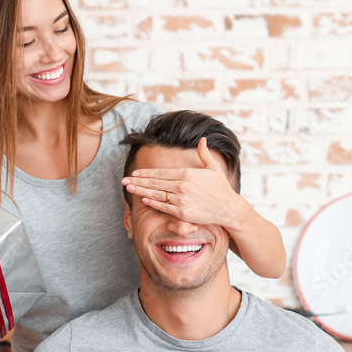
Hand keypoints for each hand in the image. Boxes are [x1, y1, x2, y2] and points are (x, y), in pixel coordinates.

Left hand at [121, 136, 246, 227]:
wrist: (228, 208)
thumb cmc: (220, 187)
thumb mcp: (213, 168)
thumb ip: (204, 154)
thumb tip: (202, 139)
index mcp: (187, 173)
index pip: (161, 172)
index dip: (146, 173)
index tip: (135, 173)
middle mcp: (182, 186)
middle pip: (154, 183)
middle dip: (137, 181)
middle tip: (124, 180)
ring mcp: (182, 200)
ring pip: (156, 195)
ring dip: (140, 192)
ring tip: (129, 189)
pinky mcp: (183, 213)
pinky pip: (164, 207)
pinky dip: (153, 204)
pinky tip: (143, 201)